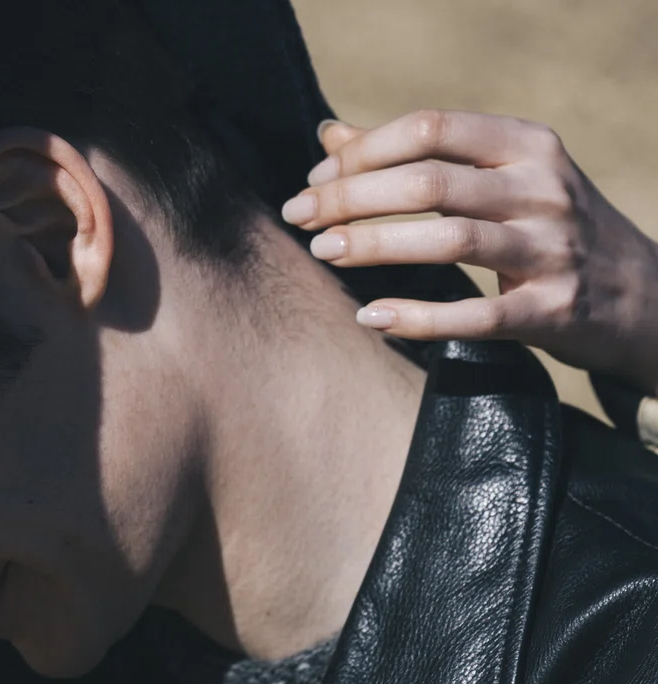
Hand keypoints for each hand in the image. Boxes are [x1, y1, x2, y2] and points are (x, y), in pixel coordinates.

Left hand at [281, 110, 657, 395]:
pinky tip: (371, 317)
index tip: (314, 179)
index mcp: (527, 144)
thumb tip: (330, 135)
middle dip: (354, 197)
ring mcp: (551, 249)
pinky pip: (475, 315)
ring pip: (450, 240)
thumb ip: (420, 158)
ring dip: (377, 244)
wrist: (642, 297)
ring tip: (324, 252)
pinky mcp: (550, 311)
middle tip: (300, 217)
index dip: (364, 150)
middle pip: (430, 181)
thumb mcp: (501, 179)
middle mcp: (542, 187)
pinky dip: (418, 317)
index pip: (432, 128)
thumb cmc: (549, 231)